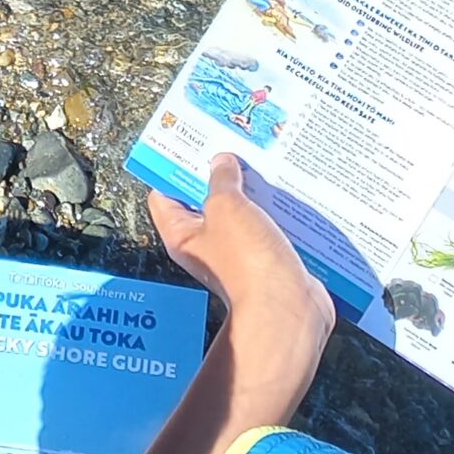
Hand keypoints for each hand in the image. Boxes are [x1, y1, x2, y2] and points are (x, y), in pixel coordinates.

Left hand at [149, 155, 334, 366]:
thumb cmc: (248, 263)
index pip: (165, 195)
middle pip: (206, 200)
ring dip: (252, 190)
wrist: (288, 309)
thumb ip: (222, 180)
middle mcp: (207, 244)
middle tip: (233, 146)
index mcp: (182, 234)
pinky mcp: (267, 257)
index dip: (175, 168)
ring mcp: (238, 252)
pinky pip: (267, 226)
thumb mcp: (227, 207)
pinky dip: (275, 210)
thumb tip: (221, 162)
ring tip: (264, 161)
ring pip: (241, 212)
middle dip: (220, 174)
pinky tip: (287, 191)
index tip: (191, 144)